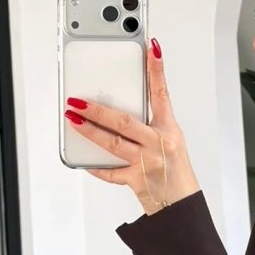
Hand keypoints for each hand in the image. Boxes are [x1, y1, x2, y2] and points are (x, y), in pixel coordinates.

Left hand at [64, 38, 200, 215]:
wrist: (181, 205)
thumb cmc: (173, 170)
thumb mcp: (169, 141)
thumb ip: (147, 125)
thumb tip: (115, 111)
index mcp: (169, 129)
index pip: (162, 93)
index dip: (157, 70)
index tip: (152, 48)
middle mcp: (159, 144)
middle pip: (125, 122)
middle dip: (98, 109)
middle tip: (78, 100)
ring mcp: (147, 163)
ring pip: (113, 143)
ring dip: (90, 130)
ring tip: (73, 119)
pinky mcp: (136, 180)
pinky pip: (111, 172)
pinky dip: (96, 166)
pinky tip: (84, 160)